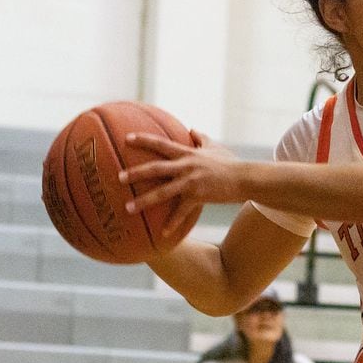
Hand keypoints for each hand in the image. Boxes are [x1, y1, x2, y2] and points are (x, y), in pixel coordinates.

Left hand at [120, 132, 236, 236]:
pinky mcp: (198, 196)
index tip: (126, 138)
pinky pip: (181, 211)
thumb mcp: (215, 147)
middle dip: (135, 172)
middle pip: (156, 168)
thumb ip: (201, 137)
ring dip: (144, 201)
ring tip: (128, 207)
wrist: (244, 178)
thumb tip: (192, 128)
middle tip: (117, 177)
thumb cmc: (230, 163)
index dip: (143, 140)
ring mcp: (191, 181)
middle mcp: (186, 166)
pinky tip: (163, 234)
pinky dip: (172, 223)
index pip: (161, 144)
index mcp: (187, 153)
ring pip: (163, 192)